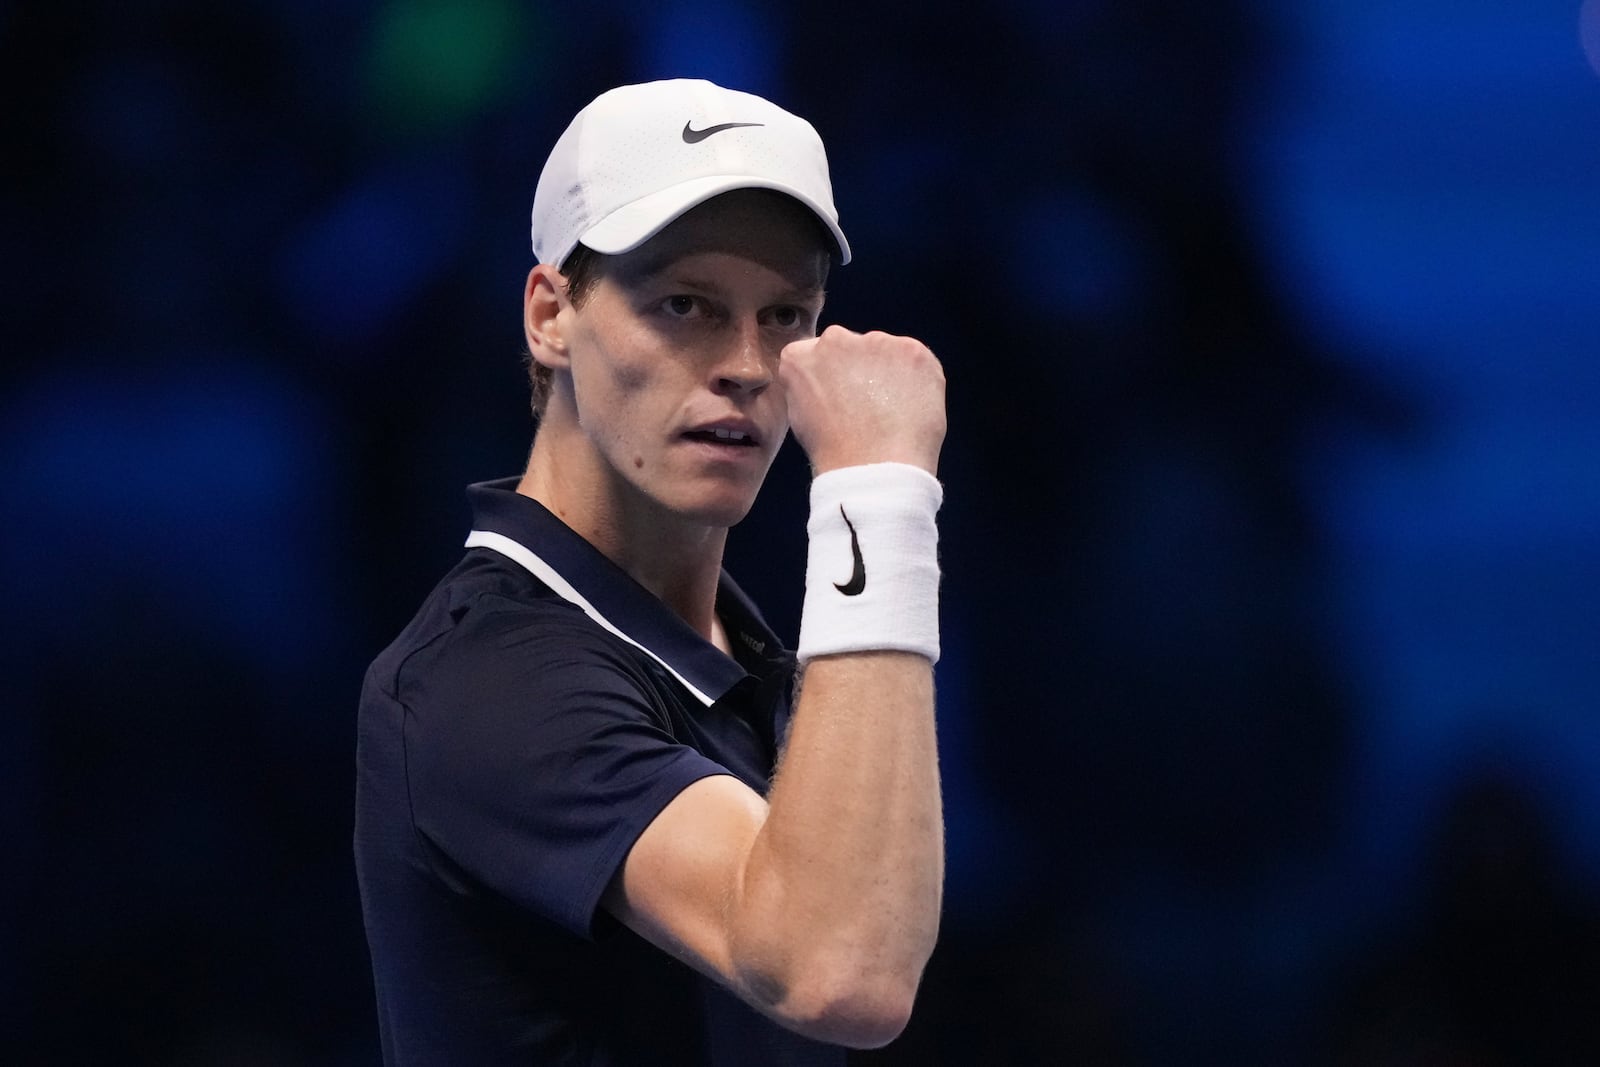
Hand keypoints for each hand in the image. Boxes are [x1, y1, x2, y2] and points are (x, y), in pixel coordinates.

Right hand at [779, 325, 945, 475]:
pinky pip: (916, 362)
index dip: (833, 377)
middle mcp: (835, 339)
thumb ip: (809, 386)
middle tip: (869, 407)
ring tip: (892, 413)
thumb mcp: (801, 416)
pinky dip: (918, 381)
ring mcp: (875, 342)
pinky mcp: (911, 350)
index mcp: (801, 356)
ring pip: (886, 352)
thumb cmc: (837, 452)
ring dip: (890, 374)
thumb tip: (827, 379)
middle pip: (853, 347)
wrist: (875, 468)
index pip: (816, 353)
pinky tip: (910, 408)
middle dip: (861, 369)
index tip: (841, 399)